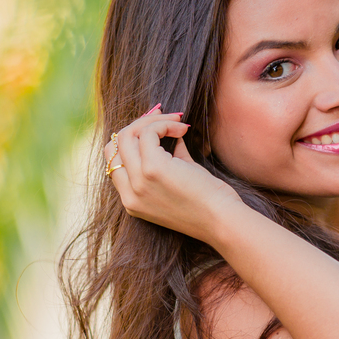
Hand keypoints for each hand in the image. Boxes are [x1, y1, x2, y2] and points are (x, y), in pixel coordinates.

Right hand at [107, 107, 241, 242]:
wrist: (223, 221)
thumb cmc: (209, 203)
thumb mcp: (180, 181)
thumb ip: (169, 159)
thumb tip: (167, 132)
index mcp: (133, 201)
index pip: (115, 162)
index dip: (132, 140)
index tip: (155, 127)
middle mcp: (130, 195)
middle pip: (115, 145)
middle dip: (139, 125)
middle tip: (166, 118)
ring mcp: (139, 182)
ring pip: (127, 135)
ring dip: (153, 121)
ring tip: (178, 123)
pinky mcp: (153, 169)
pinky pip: (148, 133)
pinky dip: (164, 123)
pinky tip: (183, 129)